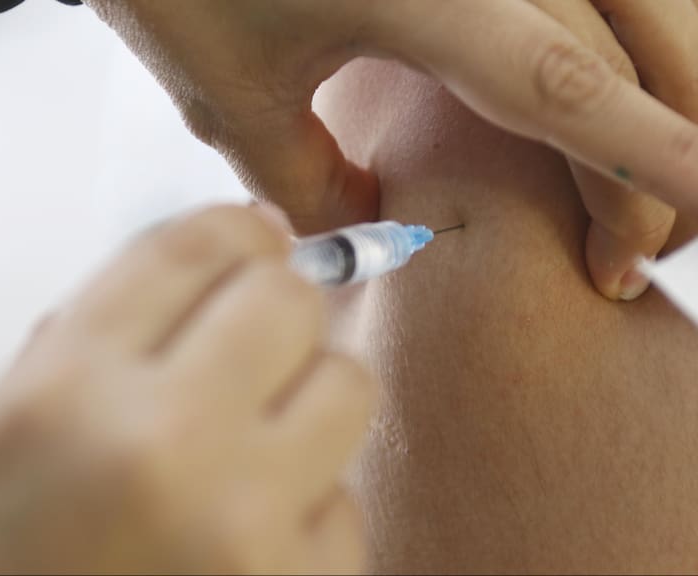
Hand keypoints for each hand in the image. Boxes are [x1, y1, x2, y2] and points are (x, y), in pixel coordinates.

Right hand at [0, 205, 373, 572]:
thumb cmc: (17, 550)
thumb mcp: (16, 422)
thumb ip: (112, 324)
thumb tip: (237, 246)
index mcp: (68, 392)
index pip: (194, 248)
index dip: (241, 227)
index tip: (257, 238)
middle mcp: (159, 446)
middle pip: (288, 298)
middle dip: (279, 303)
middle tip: (258, 338)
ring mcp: (243, 522)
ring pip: (348, 381)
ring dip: (312, 393)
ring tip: (264, 437)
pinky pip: (349, 494)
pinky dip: (312, 500)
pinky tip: (260, 527)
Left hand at [86, 0, 697, 299]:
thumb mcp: (237, 104)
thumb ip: (313, 191)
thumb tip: (377, 226)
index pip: (570, 91)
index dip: (651, 168)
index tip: (683, 230)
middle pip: (643, 44)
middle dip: (672, 154)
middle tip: (636, 250)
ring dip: (673, 88)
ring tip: (644, 179)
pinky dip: (631, 36)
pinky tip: (610, 90)